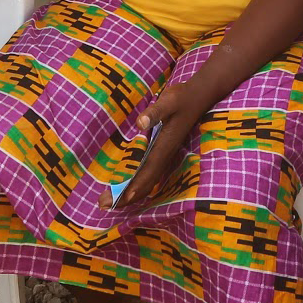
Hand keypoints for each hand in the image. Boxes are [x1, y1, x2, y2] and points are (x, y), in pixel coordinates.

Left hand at [112, 84, 203, 209]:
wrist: (199, 97)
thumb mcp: (169, 101)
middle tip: (103, 204)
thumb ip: (156, 111)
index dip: (134, 187)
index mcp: (164, 146)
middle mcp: (164, 155)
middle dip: (126, 196)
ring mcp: (164, 155)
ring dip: (130, 193)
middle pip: (146, 182)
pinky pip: (149, 173)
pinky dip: (137, 184)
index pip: (148, 172)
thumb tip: (140, 123)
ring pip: (147, 180)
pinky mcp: (163, 151)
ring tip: (111, 201)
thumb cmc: (182, 98)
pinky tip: (127, 187)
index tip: (119, 200)